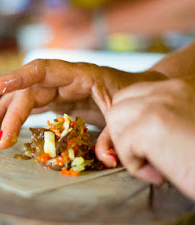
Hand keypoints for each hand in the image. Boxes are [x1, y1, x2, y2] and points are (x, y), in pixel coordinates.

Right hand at [0, 59, 165, 167]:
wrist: (140, 90)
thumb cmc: (135, 96)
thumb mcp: (127, 114)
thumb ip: (114, 135)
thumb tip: (105, 159)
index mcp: (80, 74)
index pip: (42, 70)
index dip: (16, 78)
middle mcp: (64, 79)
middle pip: (29, 90)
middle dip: (10, 112)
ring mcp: (58, 89)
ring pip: (25, 96)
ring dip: (4, 112)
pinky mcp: (57, 99)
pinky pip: (31, 105)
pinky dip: (16, 115)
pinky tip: (3, 127)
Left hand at [106, 78, 194, 199]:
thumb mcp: (185, 127)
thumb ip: (166, 119)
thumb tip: (136, 130)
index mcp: (180, 88)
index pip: (136, 95)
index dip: (133, 121)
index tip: (149, 144)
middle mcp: (169, 89)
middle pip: (120, 103)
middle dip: (124, 130)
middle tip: (145, 154)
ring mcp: (158, 105)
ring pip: (115, 120)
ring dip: (127, 146)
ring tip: (154, 164)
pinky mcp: (152, 126)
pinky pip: (122, 144)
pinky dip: (134, 165)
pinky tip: (159, 173)